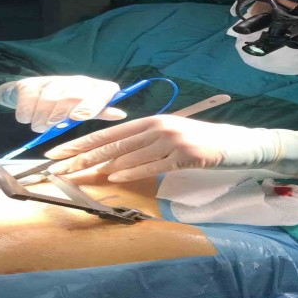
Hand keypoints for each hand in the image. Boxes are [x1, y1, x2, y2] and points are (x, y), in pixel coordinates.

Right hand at [0, 76, 126, 132]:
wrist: (35, 93)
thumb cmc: (69, 106)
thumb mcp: (88, 109)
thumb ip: (101, 112)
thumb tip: (121, 114)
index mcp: (94, 88)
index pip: (102, 91)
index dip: (91, 104)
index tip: (77, 118)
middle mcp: (76, 81)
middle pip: (71, 97)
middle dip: (59, 116)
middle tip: (51, 126)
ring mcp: (53, 80)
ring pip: (47, 101)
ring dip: (41, 119)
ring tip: (40, 125)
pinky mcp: (30, 83)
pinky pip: (28, 102)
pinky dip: (26, 114)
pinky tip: (28, 117)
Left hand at [44, 115, 297, 181]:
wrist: (240, 144)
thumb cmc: (204, 144)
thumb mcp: (172, 139)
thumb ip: (146, 146)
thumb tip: (114, 161)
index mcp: (152, 121)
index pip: (110, 134)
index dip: (81, 143)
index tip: (57, 153)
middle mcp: (159, 126)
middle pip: (113, 144)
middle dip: (81, 157)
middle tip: (56, 167)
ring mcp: (173, 139)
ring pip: (130, 154)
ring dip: (101, 167)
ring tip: (77, 177)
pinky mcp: (186, 153)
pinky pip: (155, 164)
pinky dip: (134, 170)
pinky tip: (115, 176)